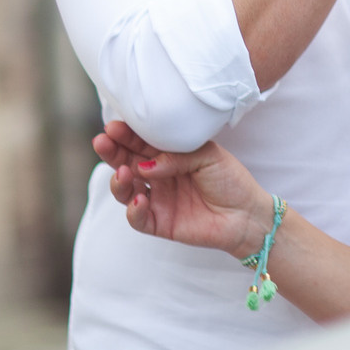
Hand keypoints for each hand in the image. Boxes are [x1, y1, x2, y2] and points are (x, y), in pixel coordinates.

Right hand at [94, 122, 272, 259]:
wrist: (247, 214)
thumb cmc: (230, 180)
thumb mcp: (208, 155)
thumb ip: (177, 156)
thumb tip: (145, 166)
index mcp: (169, 156)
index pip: (142, 143)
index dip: (126, 135)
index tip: (114, 126)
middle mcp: (159, 176)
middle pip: (127, 163)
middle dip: (113, 152)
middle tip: (102, 142)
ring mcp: (158, 199)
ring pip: (126, 190)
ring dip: (119, 181)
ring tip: (123, 173)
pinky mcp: (159, 223)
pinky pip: (138, 218)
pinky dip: (133, 210)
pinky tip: (140, 199)